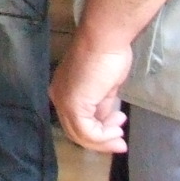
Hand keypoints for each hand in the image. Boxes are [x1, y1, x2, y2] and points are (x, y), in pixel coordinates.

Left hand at [49, 33, 132, 153]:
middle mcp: (59, 97)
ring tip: (120, 134)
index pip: (76, 120)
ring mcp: (64, 102)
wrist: (105, 40)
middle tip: (120, 140)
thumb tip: (105, 120)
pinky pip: (87, 132)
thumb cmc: (107, 56)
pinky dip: (103, 136)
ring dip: (103, 140)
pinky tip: (117, 129)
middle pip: (76, 130)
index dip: (96, 131)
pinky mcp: (73, 106)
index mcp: (63, 90)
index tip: (117, 129)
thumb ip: (101, 105)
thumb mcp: (105, 87)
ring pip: (80, 134)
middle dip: (100, 139)